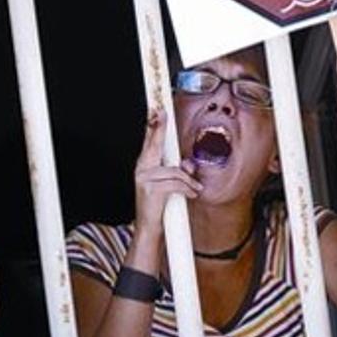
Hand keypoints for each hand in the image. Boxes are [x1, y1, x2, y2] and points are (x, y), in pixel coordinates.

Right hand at [133, 109, 201, 238]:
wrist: (150, 228)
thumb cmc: (160, 205)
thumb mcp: (170, 184)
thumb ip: (178, 170)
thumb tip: (189, 164)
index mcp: (145, 165)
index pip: (150, 141)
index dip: (153, 124)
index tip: (156, 109)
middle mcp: (142, 169)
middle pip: (154, 143)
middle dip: (158, 127)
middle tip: (161, 111)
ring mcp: (145, 179)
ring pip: (174, 170)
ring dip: (188, 181)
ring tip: (194, 189)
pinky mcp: (152, 190)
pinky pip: (177, 183)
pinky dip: (188, 189)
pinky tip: (191, 195)